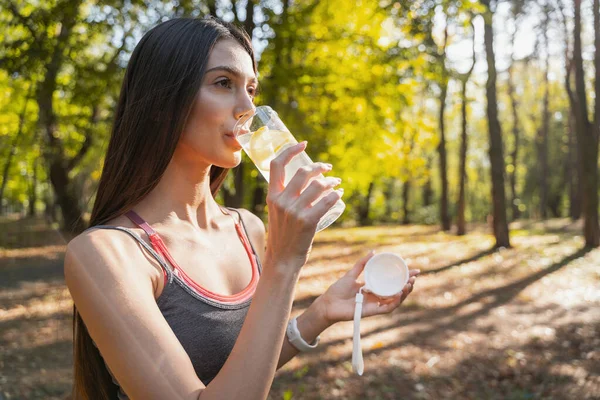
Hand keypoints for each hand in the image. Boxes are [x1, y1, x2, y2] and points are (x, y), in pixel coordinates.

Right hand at [264, 142, 342, 271]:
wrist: (282, 260)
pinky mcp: (308, 221)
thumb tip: (306, 182)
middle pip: (303, 172)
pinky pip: (327, 201)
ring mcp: (295, 211)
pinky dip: (336, 195)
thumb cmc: (283, 237)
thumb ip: (286, 198)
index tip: (303, 144)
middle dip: (319, 167)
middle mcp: (282, 201)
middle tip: (328, 169)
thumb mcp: (277, 213)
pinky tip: (339, 195)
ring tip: (337, 184)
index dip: (290, 150)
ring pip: (318, 186)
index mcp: (272, 197)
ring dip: (331, 182)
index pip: (277, 164)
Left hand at [317, 251, 419, 324]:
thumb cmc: (338, 290)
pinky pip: (387, 308)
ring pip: (395, 301)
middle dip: (407, 285)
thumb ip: (362, 264)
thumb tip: (374, 251)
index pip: (392, 282)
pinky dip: (395, 302)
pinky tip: (400, 293)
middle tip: (414, 277)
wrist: (328, 303)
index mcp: (373, 288)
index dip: (403, 277)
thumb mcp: (351, 274)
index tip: (412, 269)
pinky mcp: (371, 311)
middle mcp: (376, 297)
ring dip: (404, 293)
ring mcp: (375, 304)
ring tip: (410, 284)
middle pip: (397, 292)